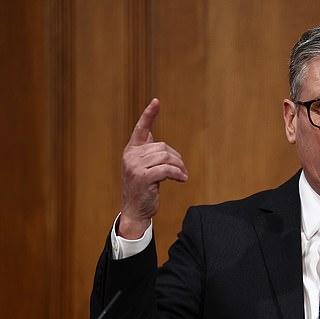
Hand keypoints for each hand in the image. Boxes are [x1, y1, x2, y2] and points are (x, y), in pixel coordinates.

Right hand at [119, 98, 188, 238]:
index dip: (149, 114)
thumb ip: (147, 152)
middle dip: (176, 158)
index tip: (156, 102)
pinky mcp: (142, 177)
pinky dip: (178, 174)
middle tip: (182, 170)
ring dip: (179, 167)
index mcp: (131, 150)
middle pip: (162, 147)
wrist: (135, 210)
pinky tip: (183, 179)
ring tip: (183, 175)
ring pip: (166, 157)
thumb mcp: (143, 167)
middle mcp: (131, 155)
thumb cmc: (142, 189)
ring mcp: (135, 166)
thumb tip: (151, 133)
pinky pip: (167, 170)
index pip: (141, 128)